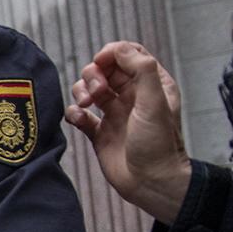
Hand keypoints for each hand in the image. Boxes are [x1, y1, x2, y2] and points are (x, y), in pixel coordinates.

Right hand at [62, 41, 192, 224]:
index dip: (111, 54)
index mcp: (150, 85)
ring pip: (88, 89)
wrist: (150, 182)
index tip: (101, 63)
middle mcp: (131, 96)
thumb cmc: (158, 143)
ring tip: (86, 105)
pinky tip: (79, 120)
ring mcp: (114, 114)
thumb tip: (118, 49)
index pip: (128, 54)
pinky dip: (74, 113)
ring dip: (81, 92)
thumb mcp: (155, 101)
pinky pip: (79, 114)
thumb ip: (140, 69)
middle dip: (93, 75)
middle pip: (104, 69)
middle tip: (96, 93)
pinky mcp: (98, 132)